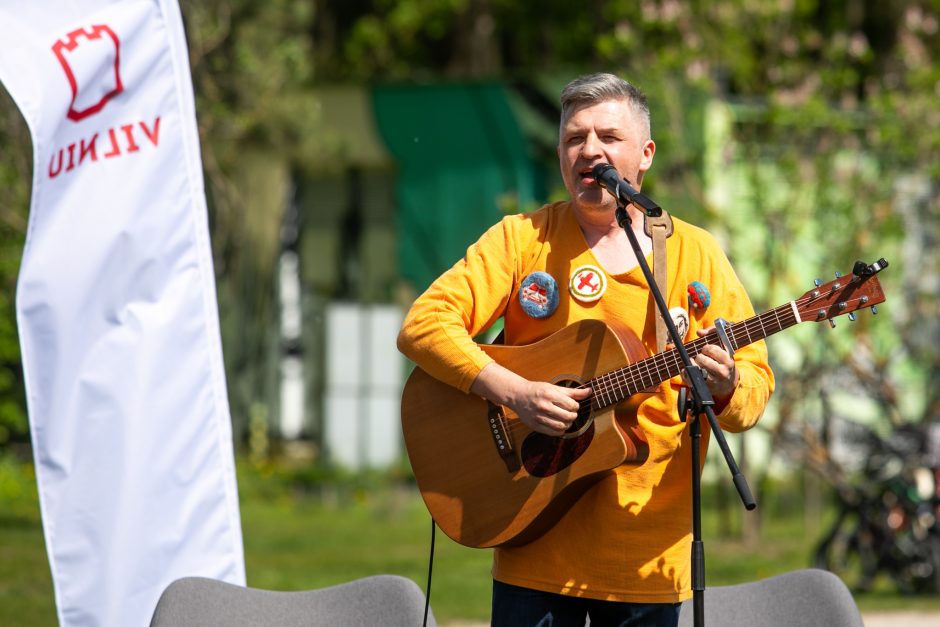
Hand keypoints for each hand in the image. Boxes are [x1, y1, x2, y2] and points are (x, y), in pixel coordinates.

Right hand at [471, 362, 592, 436]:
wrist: (518, 395)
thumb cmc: (537, 390)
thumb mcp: (554, 388)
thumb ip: (573, 392)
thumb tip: (589, 391)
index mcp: (549, 394)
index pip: (572, 405)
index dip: (575, 406)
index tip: (572, 405)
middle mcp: (543, 406)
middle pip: (568, 416)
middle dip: (573, 416)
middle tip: (571, 413)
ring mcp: (538, 417)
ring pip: (561, 426)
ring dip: (568, 424)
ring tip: (566, 420)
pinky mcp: (535, 425)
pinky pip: (553, 433)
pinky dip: (560, 431)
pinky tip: (559, 425)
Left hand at [690, 327, 737, 401]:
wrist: (728, 383)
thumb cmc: (723, 361)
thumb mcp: (723, 347)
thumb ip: (713, 334)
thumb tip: (700, 332)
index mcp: (728, 360)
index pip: (711, 349)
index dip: (706, 348)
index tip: (706, 350)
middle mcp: (723, 371)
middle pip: (701, 359)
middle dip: (699, 356)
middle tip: (701, 357)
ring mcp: (714, 381)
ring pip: (695, 368)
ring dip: (693, 363)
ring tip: (697, 363)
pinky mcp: (705, 387)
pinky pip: (690, 377)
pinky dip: (686, 372)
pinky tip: (689, 370)